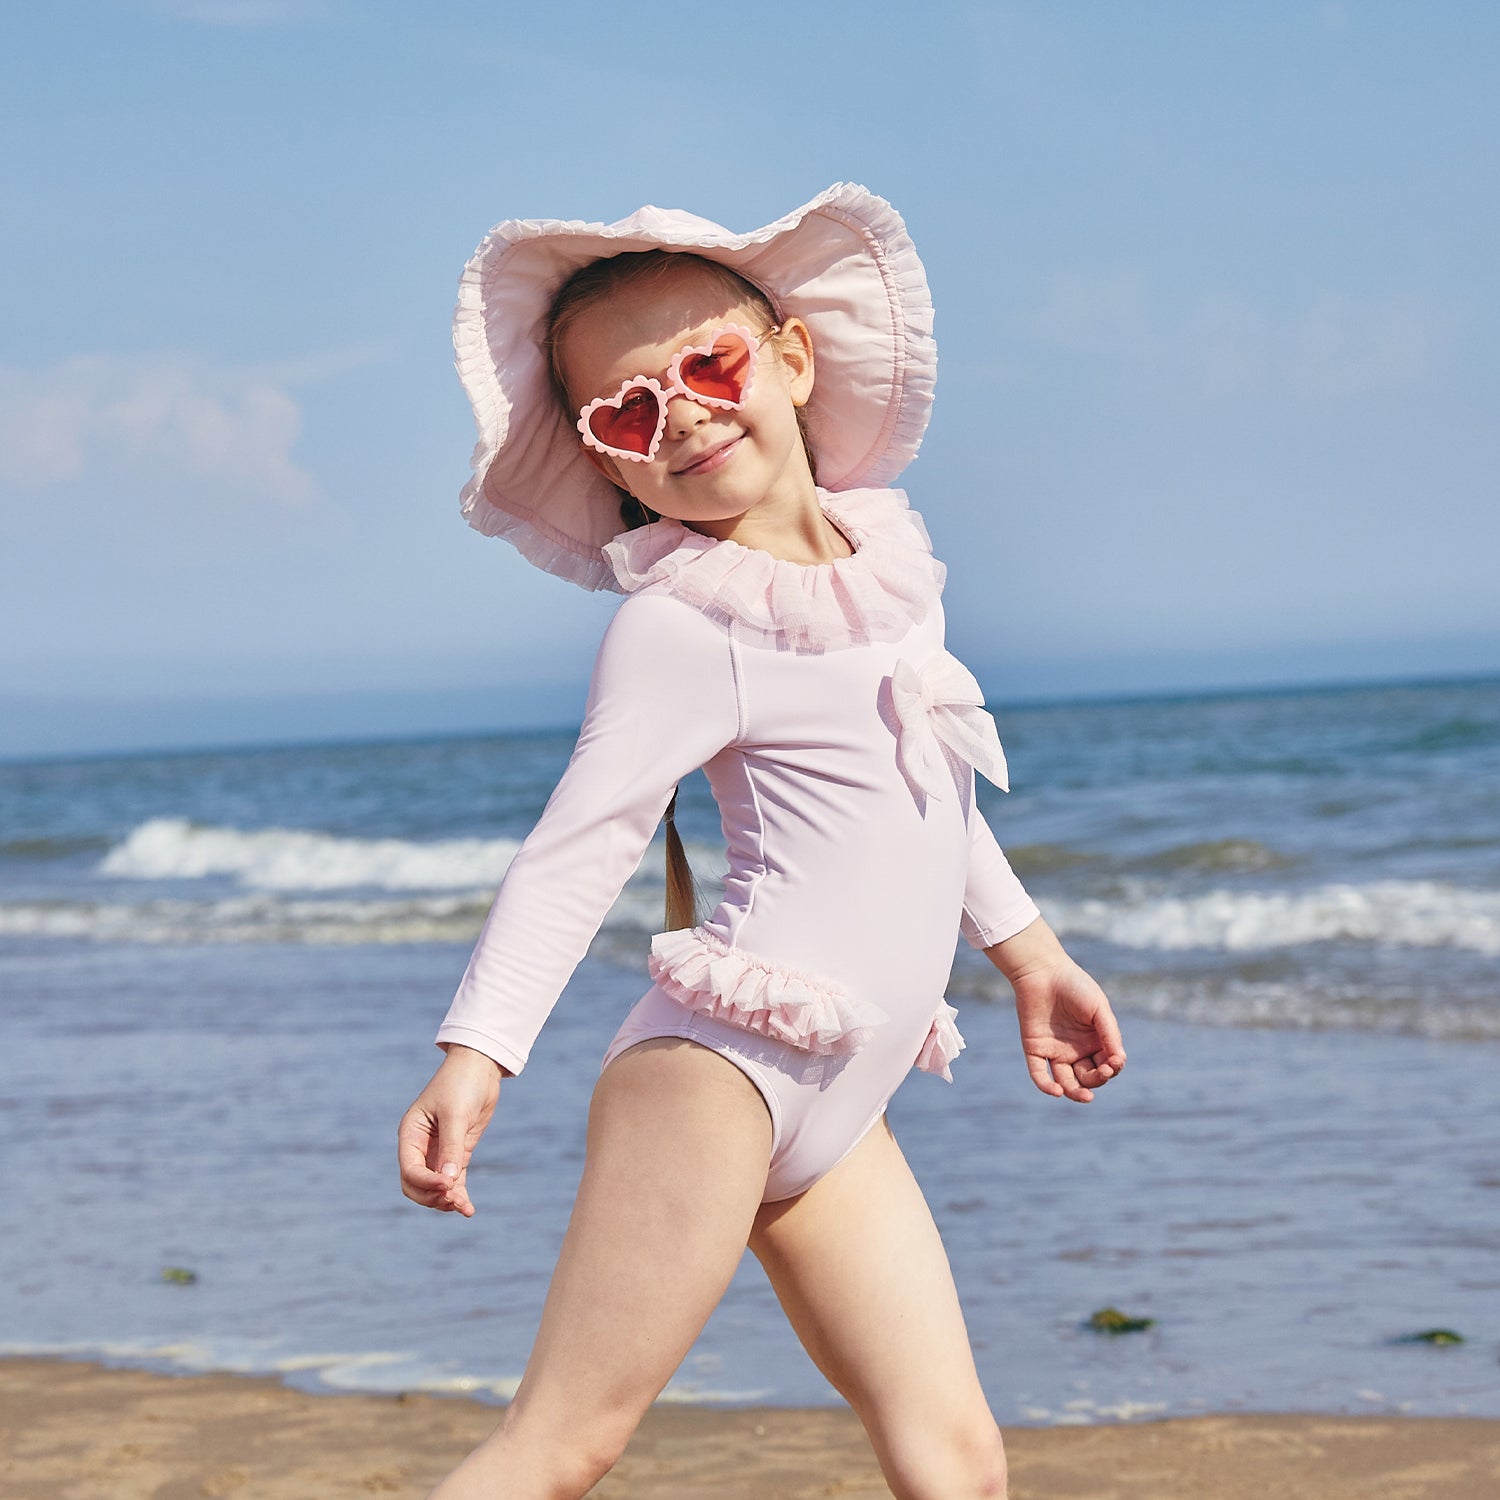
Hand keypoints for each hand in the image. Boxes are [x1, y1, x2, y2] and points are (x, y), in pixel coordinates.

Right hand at [397, 1044, 502, 1215]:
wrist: (480, 1067)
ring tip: (463, 1207)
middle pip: (415, 1185)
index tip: (447, 1186)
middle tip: (453, 1200)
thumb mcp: (455, 1115)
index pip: (409, 1170)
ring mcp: (438, 1151)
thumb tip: (448, 1183)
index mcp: (410, 1134)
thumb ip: (451, 1148)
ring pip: (434, 1188)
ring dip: (445, 1201)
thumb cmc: (461, 1084)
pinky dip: (459, 1196)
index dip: (425, 1183)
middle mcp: (420, 1146)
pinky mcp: (457, 1154)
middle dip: (432, 1197)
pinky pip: (453, 1181)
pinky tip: (468, 1210)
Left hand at [985, 919, 1126, 1102]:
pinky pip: (1039, 1073)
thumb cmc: (1074, 985)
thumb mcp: (1098, 1008)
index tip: (1114, 1062)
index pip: (1107, 1066)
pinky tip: (1056, 1090)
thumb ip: (1110, 1033)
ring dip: (1075, 1093)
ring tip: (1084, 1096)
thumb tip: (1119, 1060)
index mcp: (1095, 1041)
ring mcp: (1056, 1051)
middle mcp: (1077, 1050)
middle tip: (1103, 1072)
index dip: (1112, 1069)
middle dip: (1098, 1080)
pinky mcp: (1035, 1049)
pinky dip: (1047, 1086)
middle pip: (1089, 1077)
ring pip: (1066, 1082)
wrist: (1042, 971)